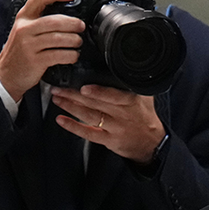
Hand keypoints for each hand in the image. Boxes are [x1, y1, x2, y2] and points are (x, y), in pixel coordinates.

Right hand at [0, 0, 83, 101]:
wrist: (6, 73)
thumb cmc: (21, 48)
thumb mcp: (28, 25)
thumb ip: (44, 7)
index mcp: (24, 17)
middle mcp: (24, 29)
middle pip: (54, 21)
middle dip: (73, 23)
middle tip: (81, 26)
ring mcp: (28, 45)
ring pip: (58, 39)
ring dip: (74, 40)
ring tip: (78, 42)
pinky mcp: (35, 61)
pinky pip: (59, 55)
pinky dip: (71, 55)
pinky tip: (73, 55)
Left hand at [50, 84, 164, 162]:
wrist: (151, 143)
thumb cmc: (145, 117)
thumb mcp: (145, 97)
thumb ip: (131, 84)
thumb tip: (120, 66)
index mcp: (131, 102)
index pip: (114, 96)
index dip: (98, 92)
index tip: (84, 87)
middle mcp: (122, 115)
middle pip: (95, 104)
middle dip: (74, 95)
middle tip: (59, 88)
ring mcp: (114, 128)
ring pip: (89, 116)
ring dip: (70, 107)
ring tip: (57, 98)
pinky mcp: (108, 140)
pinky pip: (88, 133)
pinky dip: (73, 126)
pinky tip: (61, 120)